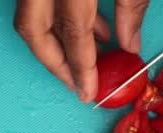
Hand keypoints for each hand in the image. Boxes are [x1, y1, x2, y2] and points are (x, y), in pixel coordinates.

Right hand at [14, 0, 149, 103]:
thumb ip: (131, 5)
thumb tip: (130, 43)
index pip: (72, 32)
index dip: (81, 67)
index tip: (88, 93)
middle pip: (33, 30)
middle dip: (53, 63)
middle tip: (73, 84)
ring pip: (31, 18)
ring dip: (55, 42)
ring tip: (87, 60)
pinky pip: (38, 2)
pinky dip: (57, 19)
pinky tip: (88, 26)